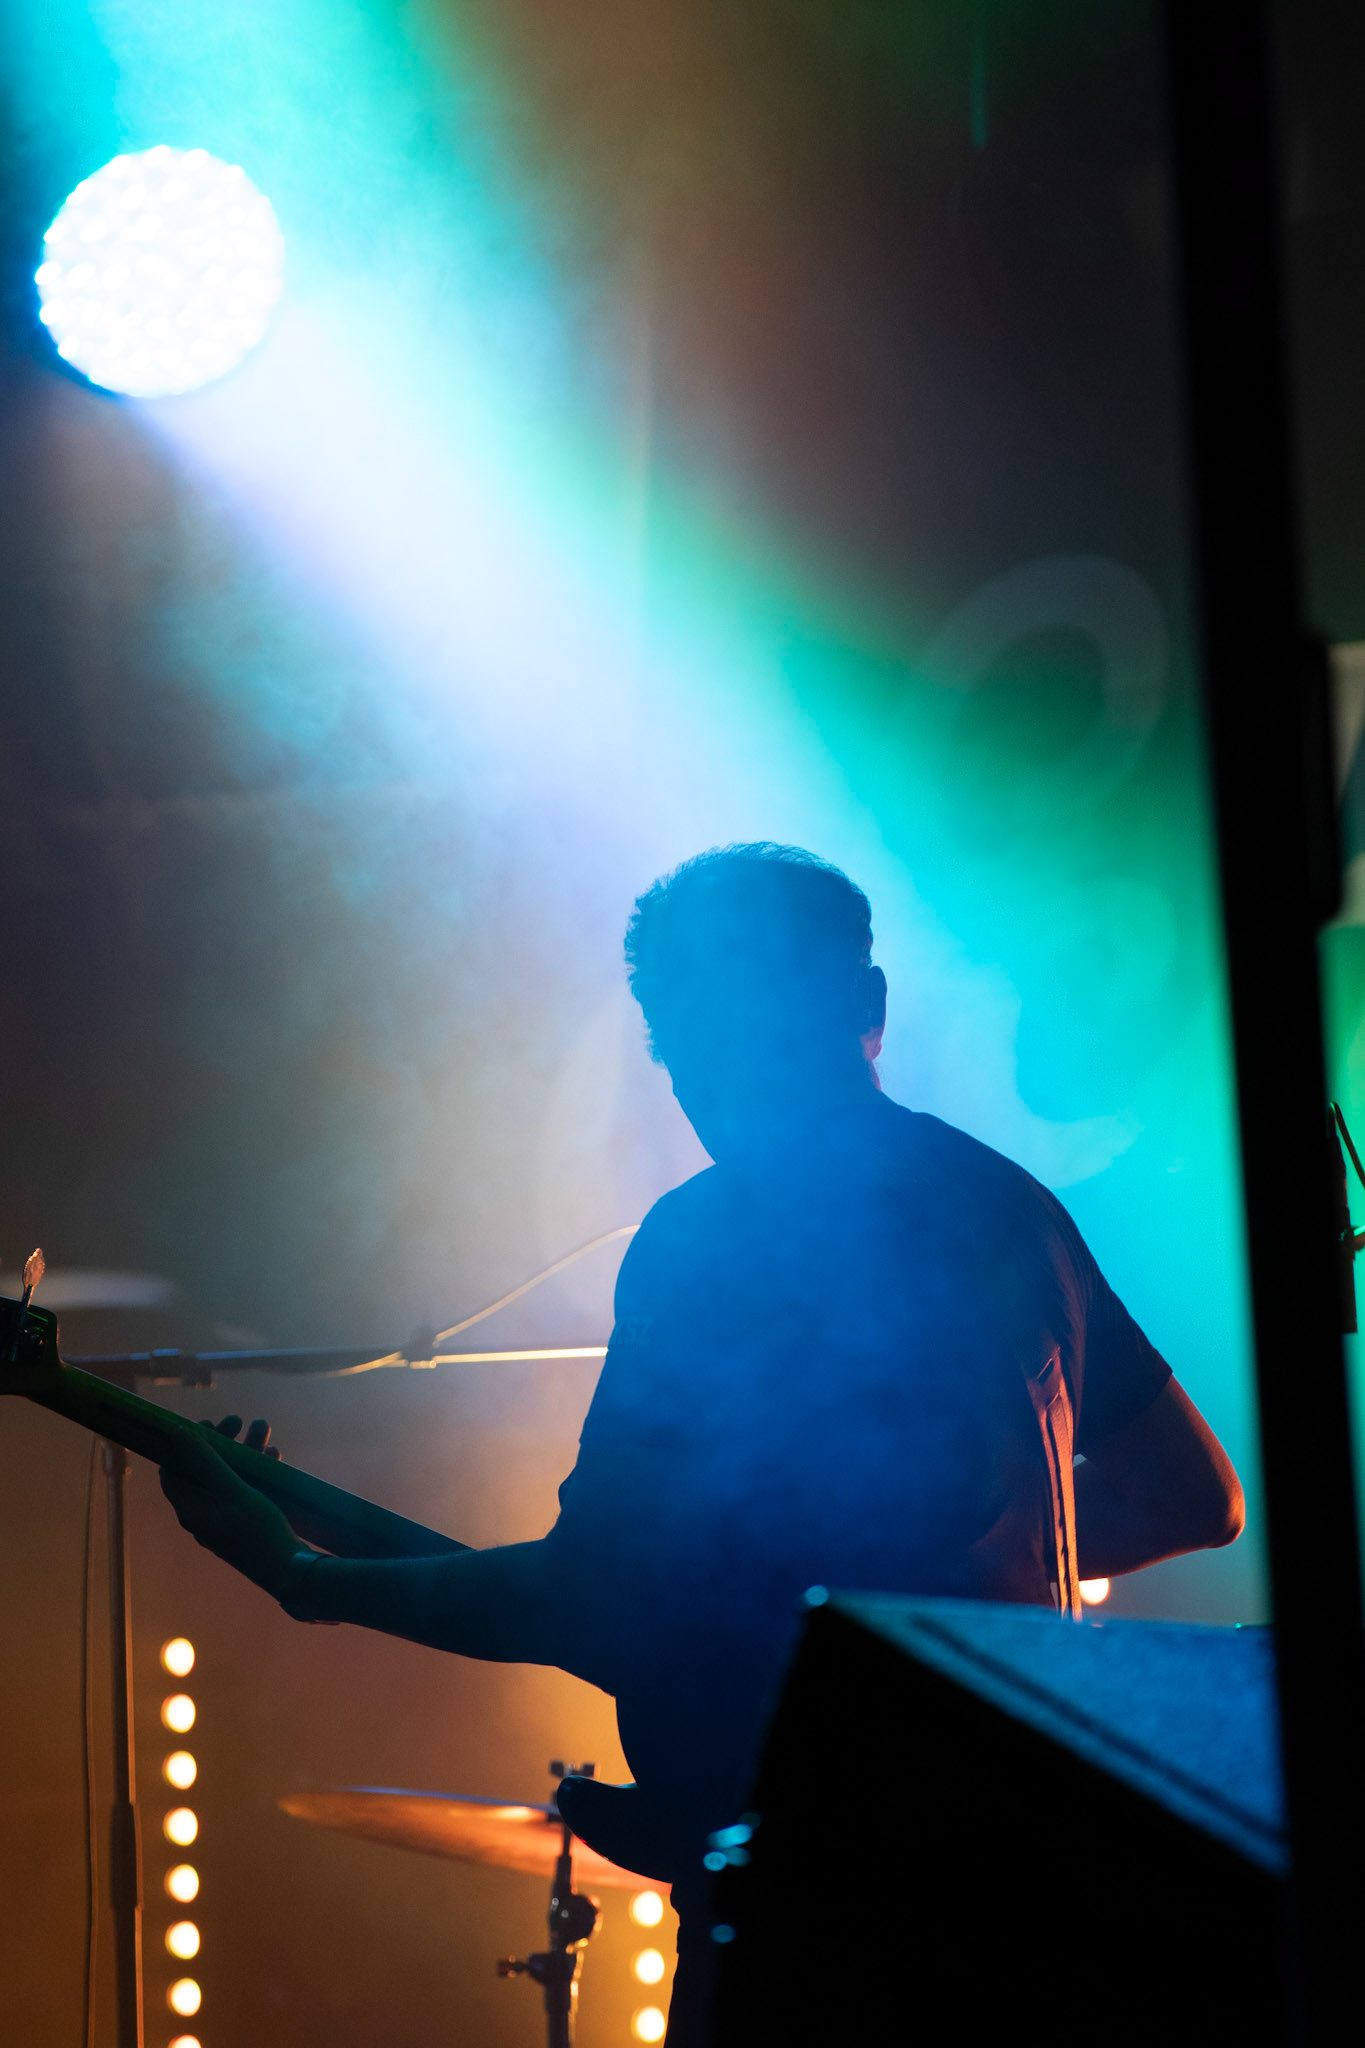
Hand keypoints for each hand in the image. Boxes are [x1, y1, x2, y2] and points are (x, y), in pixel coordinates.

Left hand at [159, 1415, 298, 1595]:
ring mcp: (224, 1517)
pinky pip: (245, 1486)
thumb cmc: (256, 1531)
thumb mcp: (231, 1490)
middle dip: (221, 1440)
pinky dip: (256, 1468)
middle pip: (202, 1467)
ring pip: (228, 1473)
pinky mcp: (246, 1520)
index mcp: (190, 1508)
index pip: (172, 1468)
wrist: (289, 1571)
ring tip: (264, 1428)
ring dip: (243, 1449)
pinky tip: (275, 1456)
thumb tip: (175, 1433)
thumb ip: (204, 1461)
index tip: (208, 1424)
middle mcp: (203, 1513)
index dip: (184, 1442)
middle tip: (239, 1420)